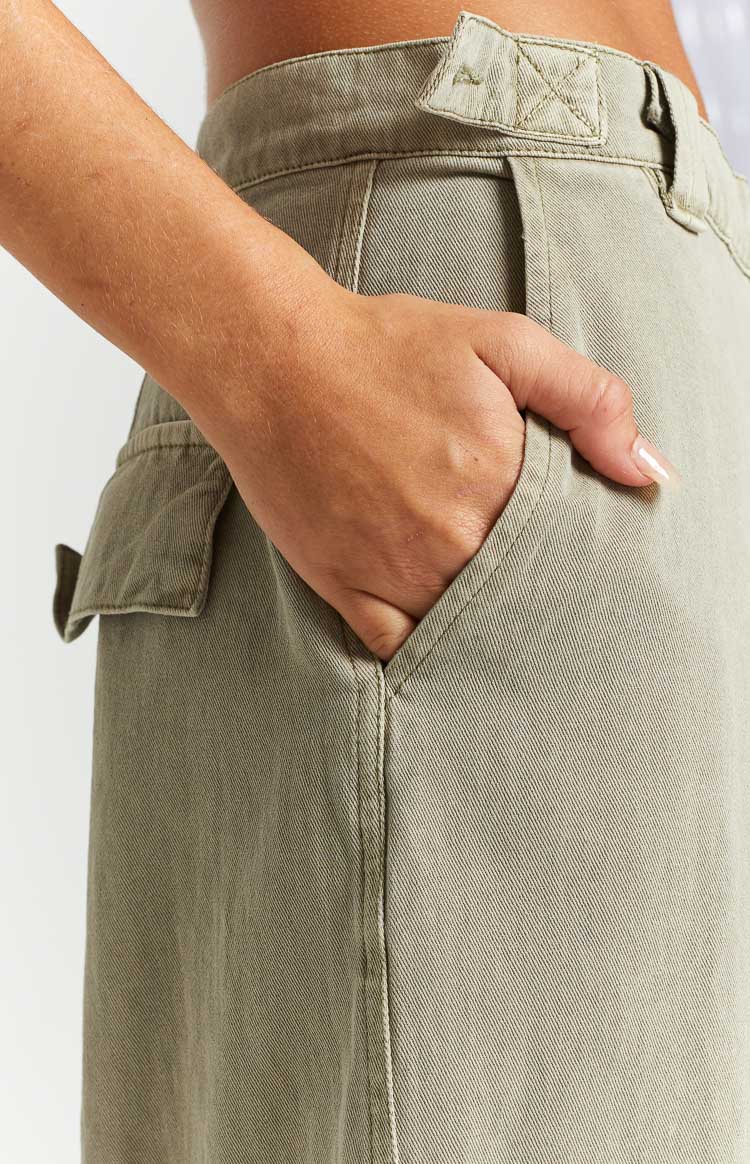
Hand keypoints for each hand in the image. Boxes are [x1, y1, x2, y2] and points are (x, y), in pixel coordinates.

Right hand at [196, 281, 680, 662]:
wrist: (272, 360)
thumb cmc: (387, 346)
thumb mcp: (503, 343)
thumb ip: (589, 401)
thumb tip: (648, 473)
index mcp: (499, 483)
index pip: (571, 552)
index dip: (579, 554)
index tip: (575, 548)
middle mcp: (451, 540)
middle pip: (521, 596)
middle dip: (538, 591)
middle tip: (537, 579)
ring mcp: (393, 571)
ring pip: (467, 627)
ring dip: (487, 621)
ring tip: (494, 603)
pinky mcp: (343, 585)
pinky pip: (399, 646)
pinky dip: (424, 646)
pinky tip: (439, 627)